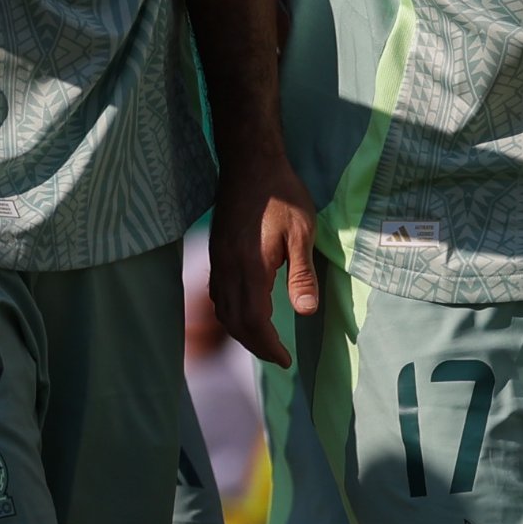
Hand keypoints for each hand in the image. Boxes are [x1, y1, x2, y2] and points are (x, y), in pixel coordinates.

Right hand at [213, 159, 322, 366]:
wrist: (250, 163)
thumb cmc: (283, 195)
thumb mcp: (302, 233)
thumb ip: (302, 275)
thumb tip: (305, 313)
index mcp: (251, 268)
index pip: (255, 322)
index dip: (269, 346)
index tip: (286, 360)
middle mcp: (228, 269)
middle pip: (235, 322)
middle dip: (256, 345)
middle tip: (278, 358)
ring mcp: (219, 261)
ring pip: (223, 310)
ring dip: (242, 332)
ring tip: (264, 342)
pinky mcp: (217, 252)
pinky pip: (219, 295)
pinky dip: (231, 314)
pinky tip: (245, 313)